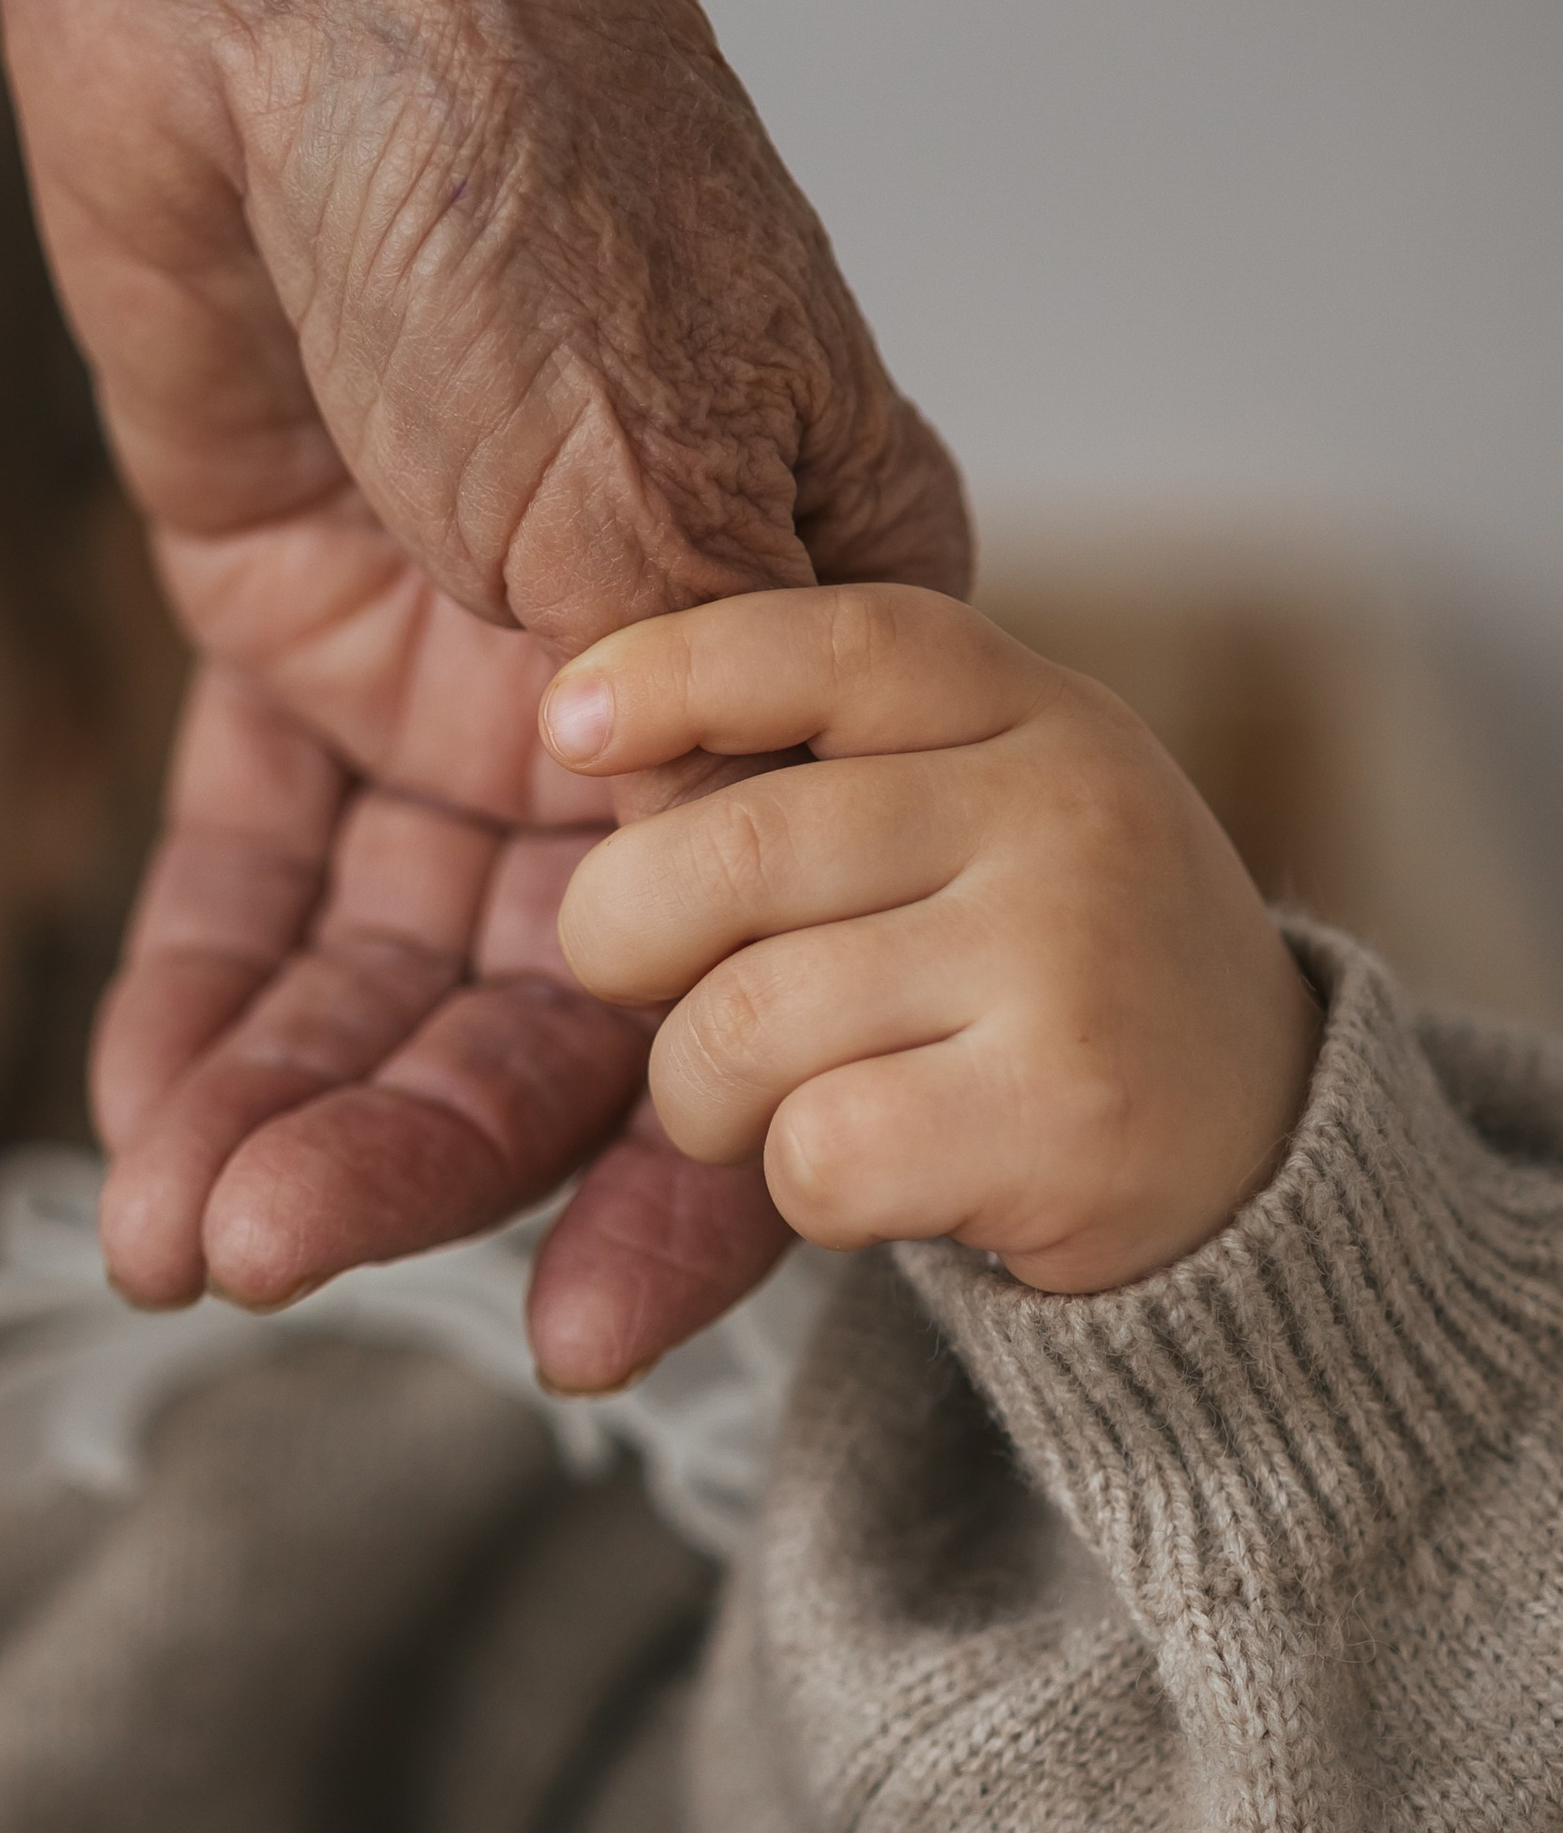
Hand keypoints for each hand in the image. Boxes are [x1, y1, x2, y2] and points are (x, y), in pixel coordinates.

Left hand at [0, 0, 967, 1381]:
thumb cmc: (514, 139)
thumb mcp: (644, 458)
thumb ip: (682, 726)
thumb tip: (689, 969)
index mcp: (808, 644)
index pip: (754, 969)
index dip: (679, 1169)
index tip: (594, 1343)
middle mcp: (642, 680)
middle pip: (542, 994)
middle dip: (412, 1154)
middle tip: (274, 1272)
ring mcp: (458, 652)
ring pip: (380, 954)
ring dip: (281, 1104)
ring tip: (179, 1245)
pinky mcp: (283, 616)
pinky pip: (244, 861)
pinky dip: (191, 993)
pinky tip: (136, 1131)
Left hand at [546, 588, 1323, 1293]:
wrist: (1269, 1157)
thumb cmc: (1061, 982)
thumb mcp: (994, 815)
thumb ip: (845, 767)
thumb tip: (582, 720)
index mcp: (1032, 710)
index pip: (830, 643)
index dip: (675, 669)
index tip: (564, 722)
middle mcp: (1064, 808)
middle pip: (730, 852)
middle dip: (628, 947)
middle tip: (663, 1003)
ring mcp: (1072, 956)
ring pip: (744, 1021)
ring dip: (708, 1100)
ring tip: (780, 1108)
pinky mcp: (1065, 1116)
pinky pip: (814, 1150)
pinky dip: (803, 1189)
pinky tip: (885, 1179)